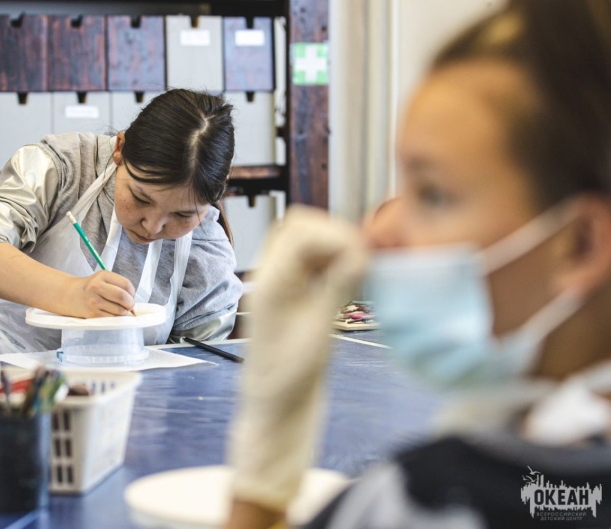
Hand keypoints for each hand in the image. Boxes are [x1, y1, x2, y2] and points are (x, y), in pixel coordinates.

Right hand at [65, 271, 135, 317]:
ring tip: (118, 309)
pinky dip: (115, 318)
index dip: (132, 292)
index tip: (130, 295)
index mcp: (102, 276)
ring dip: (123, 312)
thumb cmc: (92, 288)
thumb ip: (119, 287)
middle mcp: (96, 287)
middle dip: (130, 303)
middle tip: (129, 305)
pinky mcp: (92, 314)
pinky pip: (111, 318)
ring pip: (119, 310)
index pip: (126, 285)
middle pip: (123, 297)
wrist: (71, 296)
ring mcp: (93, 302)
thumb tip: (134, 306)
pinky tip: (111, 313)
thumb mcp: (103, 279)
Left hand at [227, 206, 368, 519]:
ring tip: (359, 272)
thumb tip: (360, 253)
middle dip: (335, 235)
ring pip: (307, 240)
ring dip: (336, 246)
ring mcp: (280, 282)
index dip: (336, 237)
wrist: (276, 405)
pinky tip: (350, 282)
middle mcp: (270, 275)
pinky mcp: (292, 291)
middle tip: (362, 262)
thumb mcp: (318, 332)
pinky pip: (312, 259)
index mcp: (270, 282)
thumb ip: (336, 288)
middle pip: (300, 227)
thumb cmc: (291, 377)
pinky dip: (334, 260)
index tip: (363, 261)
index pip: (300, 232)